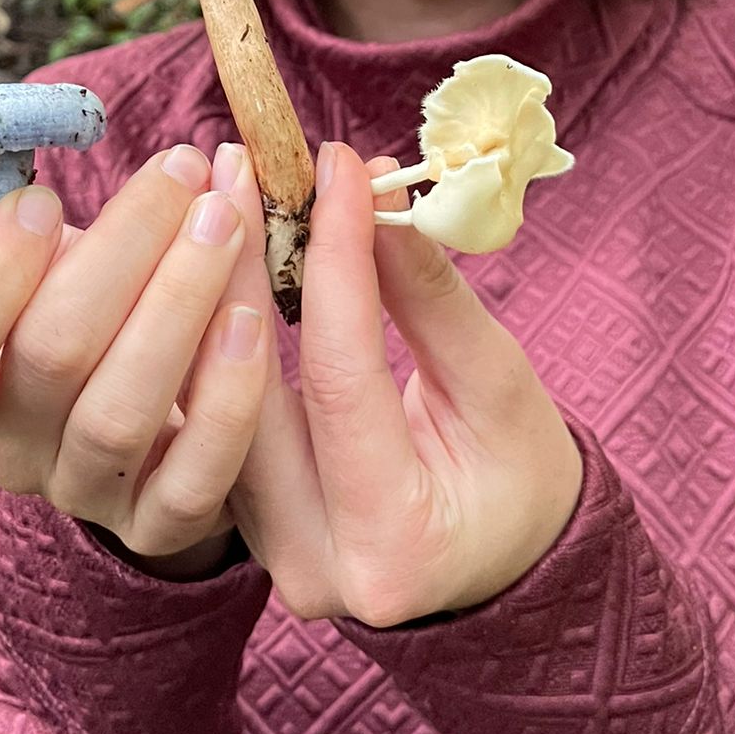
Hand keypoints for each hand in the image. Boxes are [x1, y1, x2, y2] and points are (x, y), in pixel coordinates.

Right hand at [0, 144, 272, 574]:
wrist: (147, 416)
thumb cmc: (84, 312)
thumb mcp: (34, 273)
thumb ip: (12, 233)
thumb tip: (7, 186)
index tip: (47, 200)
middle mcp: (10, 452)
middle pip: (51, 357)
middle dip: (123, 248)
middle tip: (182, 169)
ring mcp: (85, 494)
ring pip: (123, 412)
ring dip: (181, 300)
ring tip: (224, 217)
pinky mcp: (161, 526)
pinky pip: (196, 477)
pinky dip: (227, 396)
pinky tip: (253, 318)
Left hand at [227, 143, 583, 627]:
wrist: (506, 561)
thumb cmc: (519, 474)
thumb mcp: (497, 382)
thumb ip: (428, 297)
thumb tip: (373, 194)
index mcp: (395, 545)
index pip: (345, 377)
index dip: (338, 262)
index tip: (336, 169)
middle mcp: (315, 566)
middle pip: (256, 396)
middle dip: (246, 268)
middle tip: (243, 167)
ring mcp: (270, 554)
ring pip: (220, 408)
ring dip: (218, 294)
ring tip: (221, 197)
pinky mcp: (247, 525)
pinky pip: (218, 421)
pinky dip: (218, 336)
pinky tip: (215, 260)